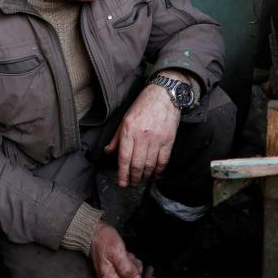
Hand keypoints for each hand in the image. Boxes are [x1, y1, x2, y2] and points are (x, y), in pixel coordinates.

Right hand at [90, 222, 142, 277]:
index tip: (148, 273)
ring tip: (127, 255)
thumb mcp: (117, 251)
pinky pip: (127, 272)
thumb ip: (127, 268)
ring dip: (133, 266)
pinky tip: (125, 256)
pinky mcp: (112, 272)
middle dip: (137, 271)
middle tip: (132, 258)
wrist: (93, 233)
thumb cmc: (103, 240)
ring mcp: (110, 277)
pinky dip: (130, 264)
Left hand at [104, 71, 186, 186]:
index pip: (124, 158)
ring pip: (150, 165)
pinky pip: (163, 160)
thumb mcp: (125, 118)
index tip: (122, 183)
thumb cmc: (144, 105)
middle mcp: (142, 136)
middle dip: (134, 177)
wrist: (164, 94)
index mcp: (129, 130)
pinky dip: (159, 170)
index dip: (122, 174)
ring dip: (145, 176)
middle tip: (132, 183)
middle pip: (137, 164)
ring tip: (142, 179)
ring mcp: (157, 138)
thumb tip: (109, 151)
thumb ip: (117, 137)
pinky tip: (155, 173)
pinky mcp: (169, 140)